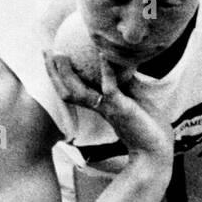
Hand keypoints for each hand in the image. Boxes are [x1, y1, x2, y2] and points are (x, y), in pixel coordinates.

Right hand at [43, 51, 173, 170]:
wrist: (157, 150)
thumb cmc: (149, 126)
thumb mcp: (135, 97)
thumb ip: (127, 81)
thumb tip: (123, 58)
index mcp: (100, 106)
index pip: (73, 90)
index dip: (60, 75)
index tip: (53, 56)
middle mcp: (99, 107)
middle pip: (67, 91)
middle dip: (53, 72)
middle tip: (45, 51)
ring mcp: (107, 108)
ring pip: (78, 92)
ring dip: (66, 73)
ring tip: (59, 54)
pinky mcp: (120, 108)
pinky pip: (110, 87)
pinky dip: (106, 70)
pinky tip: (103, 54)